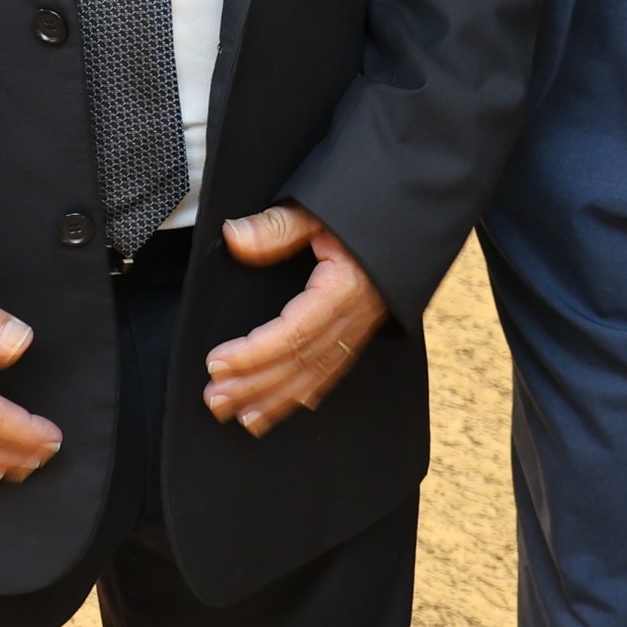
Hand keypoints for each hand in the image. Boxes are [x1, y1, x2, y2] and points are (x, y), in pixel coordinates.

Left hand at [204, 204, 387, 434]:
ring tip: (239, 415)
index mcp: (342, 291)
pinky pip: (331, 373)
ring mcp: (358, 330)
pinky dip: (305, 394)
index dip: (253, 354)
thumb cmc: (366, 213)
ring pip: (315, 376)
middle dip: (255, 386)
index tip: (217, 362)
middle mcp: (352, 319)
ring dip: (275, 399)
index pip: (292, 334)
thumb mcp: (321, 211)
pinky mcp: (359, 333)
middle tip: (216, 400)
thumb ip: (278, 227)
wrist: (409, 219)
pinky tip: (283, 407)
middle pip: (300, 364)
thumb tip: (234, 238)